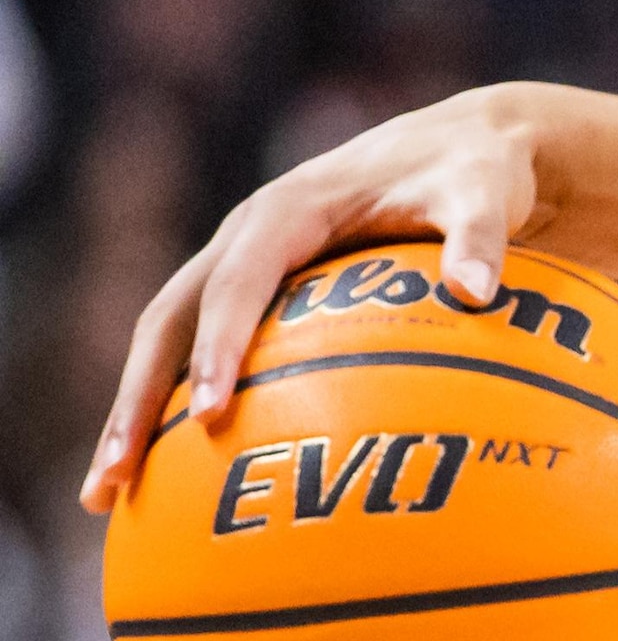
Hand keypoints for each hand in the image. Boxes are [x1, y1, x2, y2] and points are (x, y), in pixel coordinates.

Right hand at [87, 84, 549, 512]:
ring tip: (109, 496)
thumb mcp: (485, 193)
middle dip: (134, 398)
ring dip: (135, 413)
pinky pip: (206, 352)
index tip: (207, 413)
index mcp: (285, 211)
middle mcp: (246, 237)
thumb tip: (478, 291)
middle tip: (114, 476)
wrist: (466, 144)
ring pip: (168, 342)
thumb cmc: (476, 171)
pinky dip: (183, 406)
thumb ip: (479, 237)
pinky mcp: (260, 292)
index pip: (235, 285)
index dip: (216, 347)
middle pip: (167, 321)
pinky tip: (184, 481)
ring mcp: (244, 265)